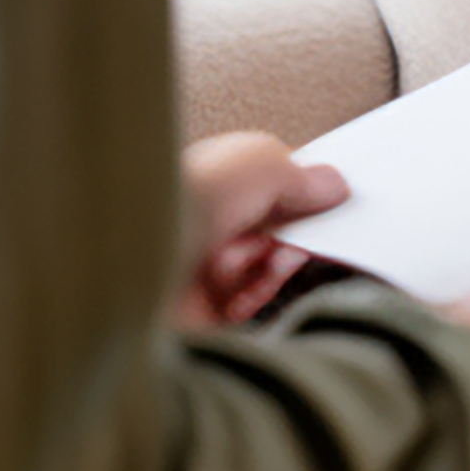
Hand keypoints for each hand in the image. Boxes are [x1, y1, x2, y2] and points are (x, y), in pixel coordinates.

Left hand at [175, 131, 347, 327]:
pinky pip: (254, 305)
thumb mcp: (263, 165)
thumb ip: (305, 176)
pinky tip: (237, 298)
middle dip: (289, 238)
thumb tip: (336, 186)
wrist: (133, 263)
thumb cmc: (191, 199)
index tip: (331, 209)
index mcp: (225, 175)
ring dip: (266, 270)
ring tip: (241, 267)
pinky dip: (254, 301)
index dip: (308, 198)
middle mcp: (218, 216)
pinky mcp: (207, 305)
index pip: (282, 185)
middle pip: (283, 230)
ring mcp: (212, 262)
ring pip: (270, 270)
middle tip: (282, 244)